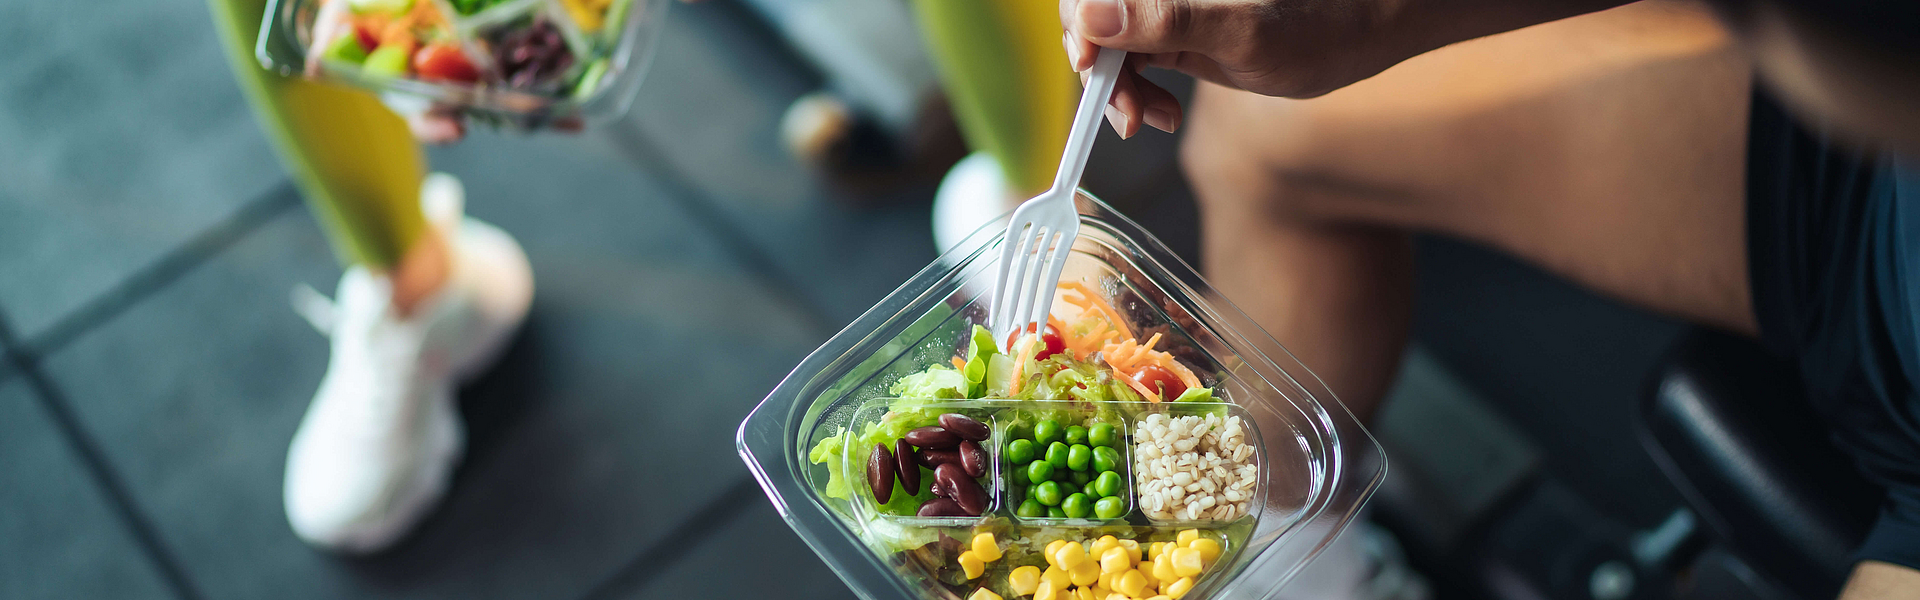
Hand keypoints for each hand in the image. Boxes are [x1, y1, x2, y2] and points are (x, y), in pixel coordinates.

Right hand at [1061, 0, 1416, 136]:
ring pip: (1106, 43)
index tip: (1091, 69)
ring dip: (1115, 89)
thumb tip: (1092, 18)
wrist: (1361, 32)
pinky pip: (1128, 58)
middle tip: (1129, 116)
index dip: (1079, 25)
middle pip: (1091, 17)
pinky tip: (1161, 114)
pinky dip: (1134, 92)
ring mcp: (1165, 5)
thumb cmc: (1320, 25)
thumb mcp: (1244, 34)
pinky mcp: (1172, 28)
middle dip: (1098, 69)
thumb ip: (1168, 20)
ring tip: (1152, 121)